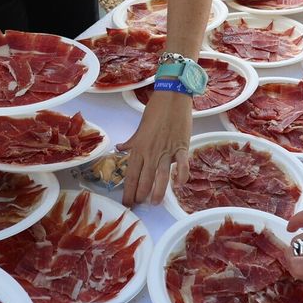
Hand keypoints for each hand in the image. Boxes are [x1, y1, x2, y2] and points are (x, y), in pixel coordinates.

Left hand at [117, 90, 191, 205]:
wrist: (172, 96)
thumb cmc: (155, 110)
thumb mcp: (140, 127)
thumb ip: (131, 142)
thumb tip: (120, 148)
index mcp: (139, 148)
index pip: (131, 175)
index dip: (128, 191)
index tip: (127, 203)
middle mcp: (151, 152)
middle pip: (144, 179)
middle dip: (140, 195)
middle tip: (140, 205)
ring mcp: (167, 150)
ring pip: (161, 177)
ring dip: (158, 192)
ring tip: (155, 203)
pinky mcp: (182, 147)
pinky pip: (182, 165)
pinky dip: (181, 175)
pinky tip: (179, 185)